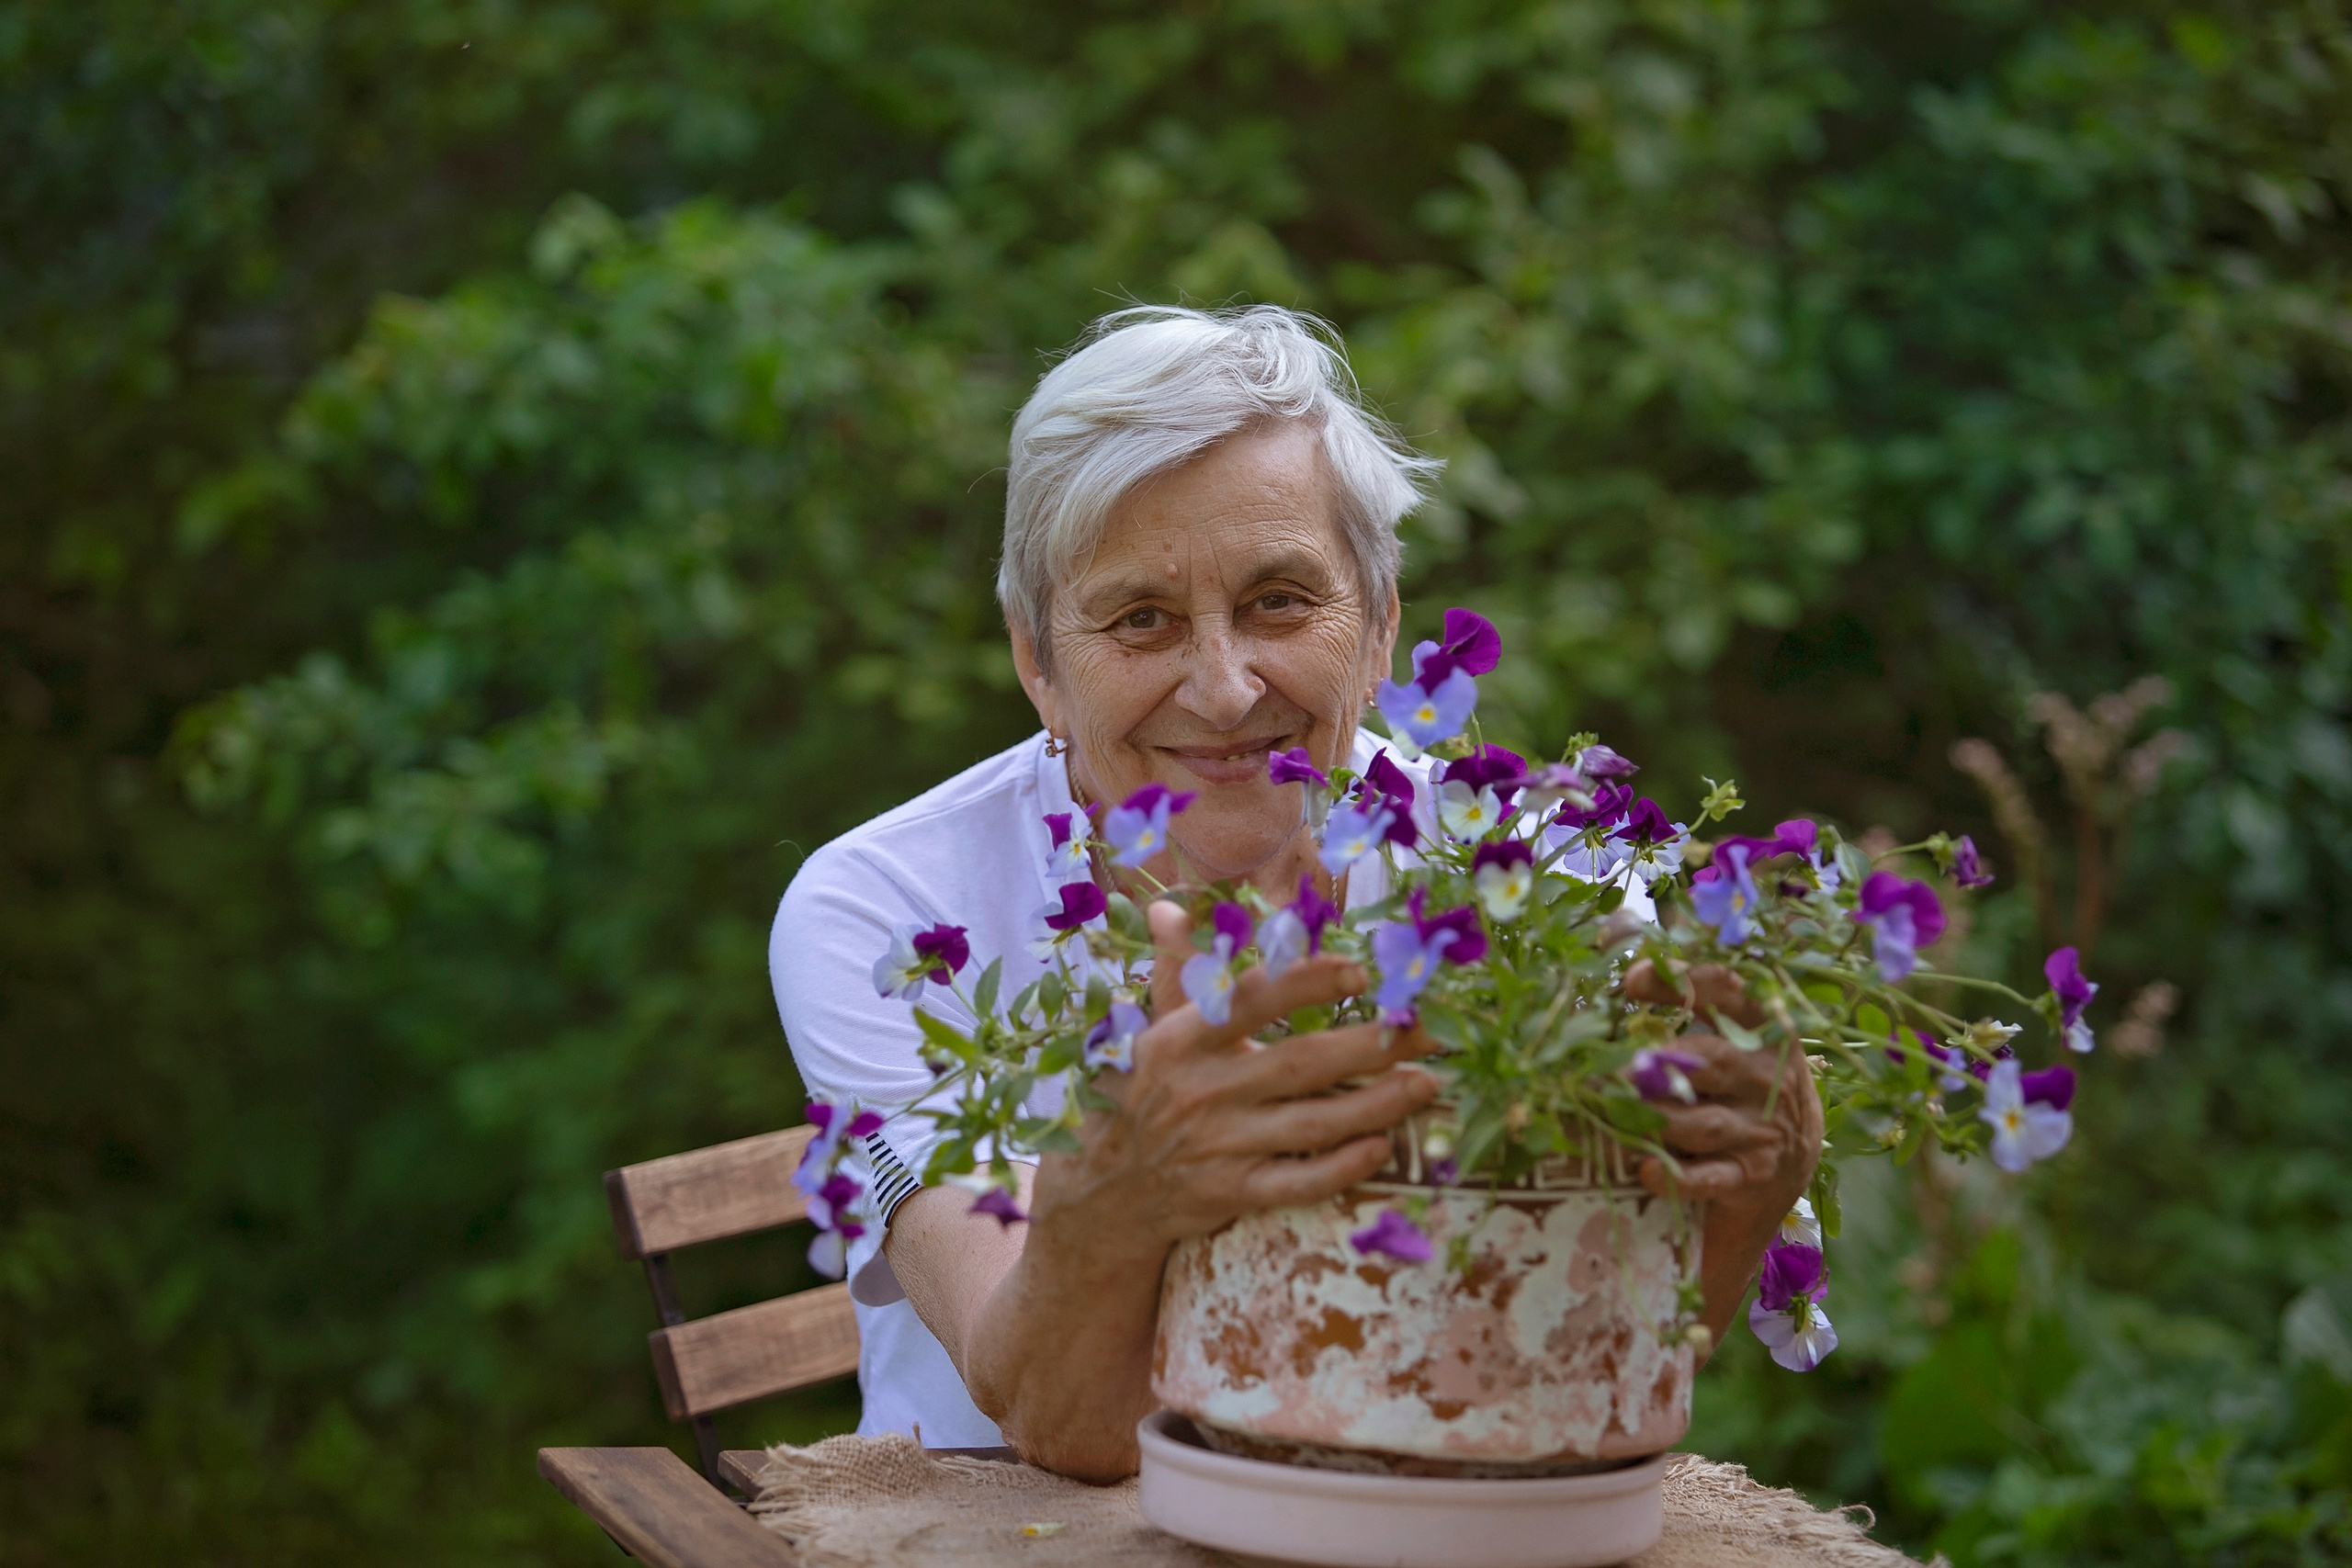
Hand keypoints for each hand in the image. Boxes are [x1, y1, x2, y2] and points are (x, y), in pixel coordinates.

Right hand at [1030, 899, 1440, 1254]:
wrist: (1105, 1192)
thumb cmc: (1139, 1094)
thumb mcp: (1148, 1029)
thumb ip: (1173, 969)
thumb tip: (1166, 908)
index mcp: (1181, 1040)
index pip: (1249, 1001)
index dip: (1305, 983)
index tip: (1361, 970)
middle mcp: (1202, 1091)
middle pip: (1300, 1064)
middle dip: (1371, 1045)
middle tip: (1427, 1029)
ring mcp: (1219, 1147)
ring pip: (1311, 1124)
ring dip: (1376, 1104)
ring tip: (1427, 1083)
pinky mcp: (1232, 1194)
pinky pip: (1298, 1182)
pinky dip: (1341, 1167)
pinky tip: (1383, 1146)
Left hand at [1621, 958, 1822, 1352]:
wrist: (1784, 1168)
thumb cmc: (1735, 1087)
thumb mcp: (1725, 1032)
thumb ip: (1682, 989)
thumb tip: (1619, 927)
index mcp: (1760, 1027)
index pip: (1727, 992)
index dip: (1680, 982)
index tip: (1629, 981)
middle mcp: (1764, 1076)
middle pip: (1711, 1061)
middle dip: (1659, 1062)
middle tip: (1613, 1065)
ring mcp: (1760, 1130)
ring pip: (1701, 1122)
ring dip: (1654, 1117)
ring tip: (1610, 1112)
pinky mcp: (1750, 1177)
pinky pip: (1711, 1178)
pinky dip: (1677, 1176)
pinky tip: (1646, 1168)